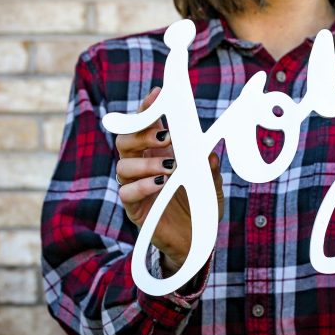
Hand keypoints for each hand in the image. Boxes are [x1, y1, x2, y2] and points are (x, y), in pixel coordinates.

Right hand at [115, 87, 224, 275]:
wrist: (196, 239)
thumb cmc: (201, 204)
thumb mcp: (211, 183)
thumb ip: (209, 167)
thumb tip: (209, 154)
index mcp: (159, 151)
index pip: (146, 125)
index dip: (148, 108)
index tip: (157, 95)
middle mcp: (143, 165)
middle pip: (126, 139)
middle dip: (141, 132)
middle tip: (165, 136)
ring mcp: (136, 186)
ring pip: (123, 165)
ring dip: (146, 162)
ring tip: (170, 167)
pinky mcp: (135, 208)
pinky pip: (127, 192)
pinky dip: (143, 186)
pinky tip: (161, 184)